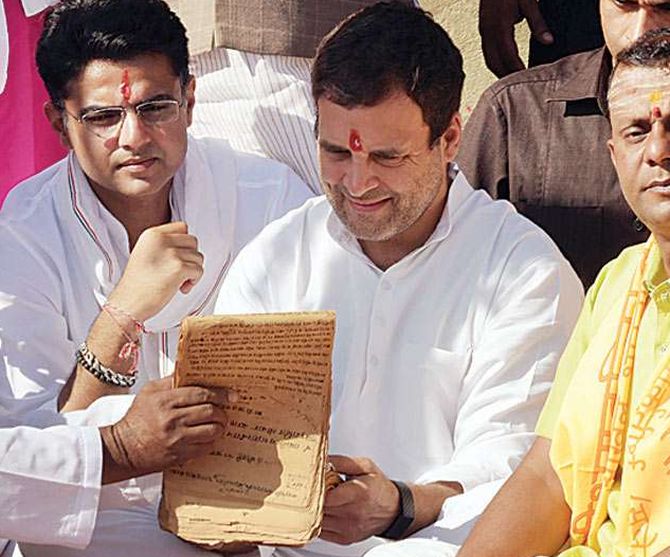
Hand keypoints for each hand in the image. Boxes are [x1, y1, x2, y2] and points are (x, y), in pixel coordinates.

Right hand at [100, 376, 233, 482]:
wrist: (122, 449)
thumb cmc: (136, 419)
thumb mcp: (149, 392)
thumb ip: (171, 380)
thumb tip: (190, 370)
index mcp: (165, 401)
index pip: (201, 394)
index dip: (220, 394)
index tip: (230, 395)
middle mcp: (171, 420)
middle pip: (210, 412)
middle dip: (222, 411)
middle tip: (223, 411)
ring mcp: (176, 440)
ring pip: (211, 431)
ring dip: (219, 427)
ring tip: (218, 424)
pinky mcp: (179, 456)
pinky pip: (205, 448)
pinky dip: (210, 442)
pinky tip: (207, 437)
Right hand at [108, 221, 203, 321]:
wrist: (128, 303)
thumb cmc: (136, 285)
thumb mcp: (145, 253)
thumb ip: (164, 245)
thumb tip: (186, 246)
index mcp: (152, 234)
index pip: (182, 227)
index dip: (184, 244)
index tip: (179, 256)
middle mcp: (161, 240)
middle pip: (193, 241)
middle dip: (190, 257)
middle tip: (180, 271)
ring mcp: (171, 253)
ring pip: (198, 257)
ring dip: (192, 271)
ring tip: (178, 281)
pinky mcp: (179, 268)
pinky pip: (199, 271)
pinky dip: (194, 281)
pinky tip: (181, 288)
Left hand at [320, 455, 399, 544]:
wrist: (393, 509)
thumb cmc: (378, 486)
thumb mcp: (364, 465)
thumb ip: (342, 461)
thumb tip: (323, 460)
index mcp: (359, 492)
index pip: (327, 496)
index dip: (316, 488)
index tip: (314, 480)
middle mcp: (354, 513)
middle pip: (320, 508)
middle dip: (314, 497)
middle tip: (318, 488)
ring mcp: (349, 528)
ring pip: (318, 521)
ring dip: (316, 510)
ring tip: (324, 499)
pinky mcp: (345, 539)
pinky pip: (322, 532)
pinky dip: (320, 521)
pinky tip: (327, 511)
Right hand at [479, 0, 552, 77]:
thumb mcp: (529, 1)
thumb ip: (538, 23)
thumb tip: (548, 41)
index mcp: (500, 27)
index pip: (509, 57)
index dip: (517, 70)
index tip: (527, 80)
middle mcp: (488, 32)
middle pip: (495, 63)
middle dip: (506, 77)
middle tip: (519, 88)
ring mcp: (484, 31)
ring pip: (489, 59)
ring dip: (499, 72)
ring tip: (511, 82)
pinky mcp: (483, 28)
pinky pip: (487, 52)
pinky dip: (495, 62)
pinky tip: (504, 65)